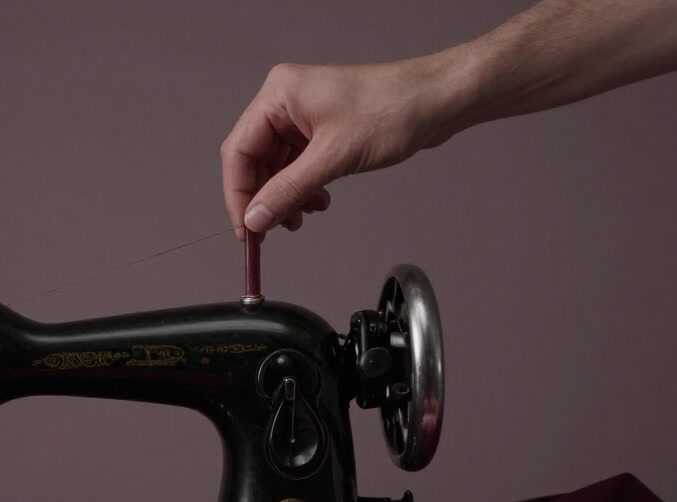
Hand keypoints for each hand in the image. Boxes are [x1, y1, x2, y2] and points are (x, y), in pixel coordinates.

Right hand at [221, 58, 468, 238]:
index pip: (239, 150)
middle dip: (263, 198)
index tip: (245, 228)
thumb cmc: (394, 109)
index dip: (238, 194)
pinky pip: (298, 163)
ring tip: (301, 218)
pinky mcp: (322, 127)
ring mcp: (304, 114)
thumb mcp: (334, 157)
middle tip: (269, 231)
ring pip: (277, 165)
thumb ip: (288, 191)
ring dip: (285, 196)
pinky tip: (318, 202)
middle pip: (254, 159)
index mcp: (279, 95)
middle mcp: (286, 101)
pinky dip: (303, 187)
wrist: (438, 100)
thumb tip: (256, 219)